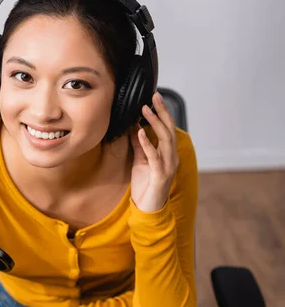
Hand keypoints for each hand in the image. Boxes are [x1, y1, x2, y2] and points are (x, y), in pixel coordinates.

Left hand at [129, 91, 178, 212]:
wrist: (147, 209)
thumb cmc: (145, 186)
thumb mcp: (140, 161)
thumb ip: (139, 145)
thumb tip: (134, 127)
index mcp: (168, 153)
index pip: (167, 129)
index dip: (162, 113)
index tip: (154, 97)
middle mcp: (171, 158)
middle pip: (169, 130)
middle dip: (162, 112)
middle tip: (153, 97)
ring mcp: (167, 166)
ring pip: (165, 140)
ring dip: (155, 124)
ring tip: (145, 110)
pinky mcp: (160, 175)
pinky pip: (154, 157)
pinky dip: (147, 144)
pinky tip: (140, 133)